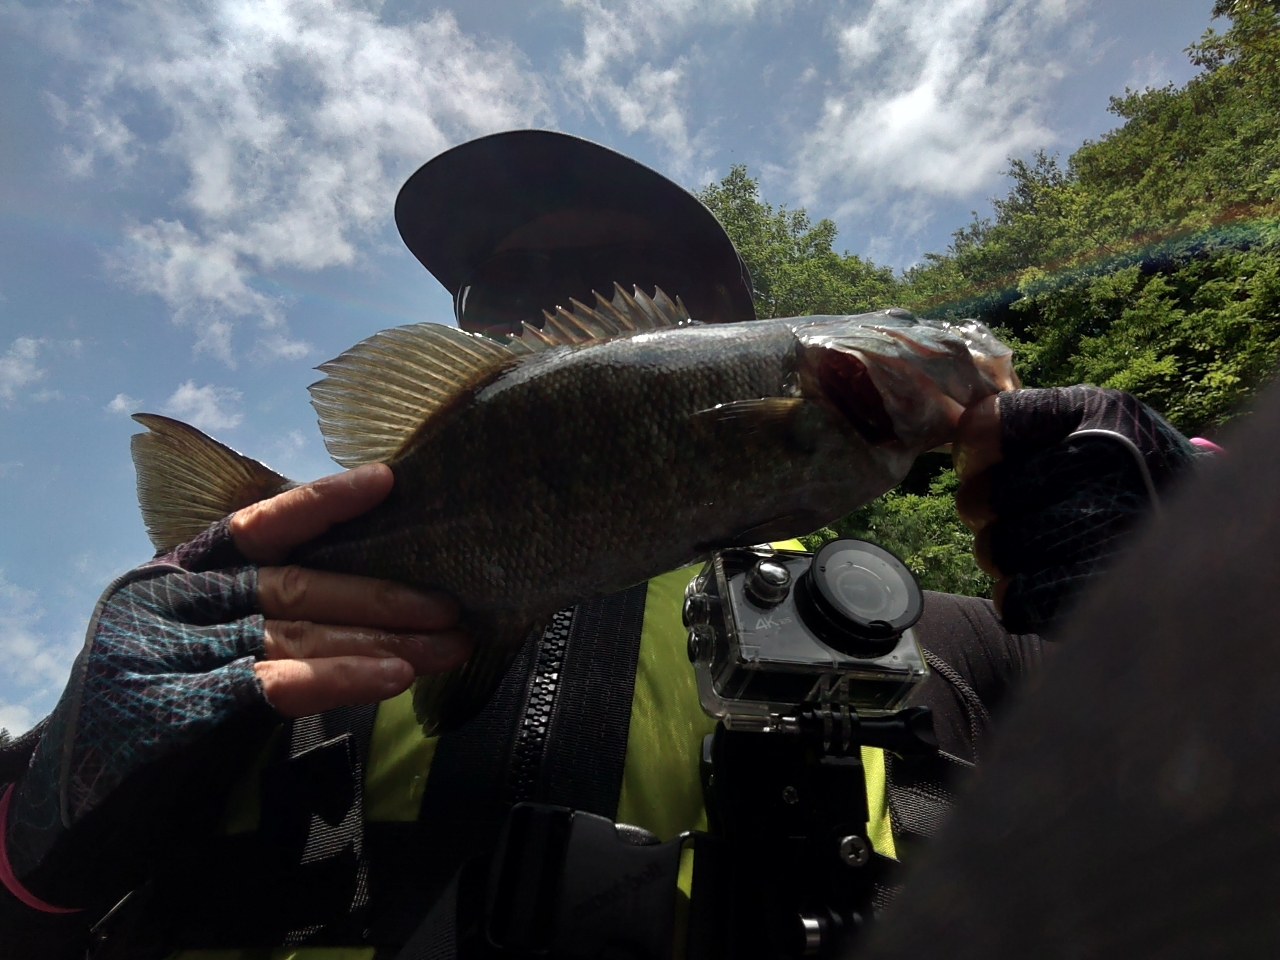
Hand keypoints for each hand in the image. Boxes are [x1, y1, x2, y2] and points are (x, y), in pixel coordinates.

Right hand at [1, 464, 466, 919]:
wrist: (74, 816)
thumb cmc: (154, 721)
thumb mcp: (199, 651)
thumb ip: (261, 619)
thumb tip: (369, 603)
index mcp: (173, 575)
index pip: (257, 526)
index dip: (323, 503)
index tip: (388, 482)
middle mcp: (167, 602)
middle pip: (295, 585)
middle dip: (383, 596)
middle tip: (454, 606)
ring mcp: (166, 652)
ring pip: (296, 634)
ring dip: (383, 640)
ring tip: (447, 645)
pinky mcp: (175, 708)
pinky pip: (277, 683)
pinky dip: (341, 677)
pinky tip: (392, 677)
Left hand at [954, 386, 1199, 633]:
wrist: (1208, 531)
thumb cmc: (1126, 469)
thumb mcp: (1090, 418)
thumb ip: (1024, 420)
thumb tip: (952, 434)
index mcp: (1095, 415)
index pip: (986, 429)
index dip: (976, 454)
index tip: (992, 463)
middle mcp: (1105, 468)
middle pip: (979, 499)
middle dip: (989, 510)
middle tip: (1027, 510)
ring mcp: (1106, 534)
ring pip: (993, 550)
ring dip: (1007, 552)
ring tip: (1049, 544)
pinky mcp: (1101, 595)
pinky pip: (1015, 600)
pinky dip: (1021, 595)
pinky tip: (1054, 578)